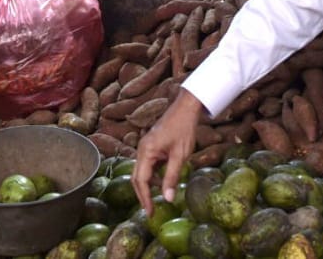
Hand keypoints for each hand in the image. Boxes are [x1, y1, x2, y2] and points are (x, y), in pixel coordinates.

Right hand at [131, 90, 203, 213]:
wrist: (185, 109)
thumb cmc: (183, 129)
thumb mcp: (180, 156)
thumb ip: (172, 177)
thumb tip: (167, 198)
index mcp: (146, 152)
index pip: (141, 181)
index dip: (145, 198)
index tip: (150, 212)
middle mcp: (141, 149)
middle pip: (137, 177)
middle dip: (143, 195)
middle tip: (151, 210)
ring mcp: (145, 147)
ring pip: (141, 171)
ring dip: (148, 185)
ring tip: (158, 198)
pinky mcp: (150, 145)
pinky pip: (147, 164)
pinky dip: (152, 175)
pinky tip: (162, 181)